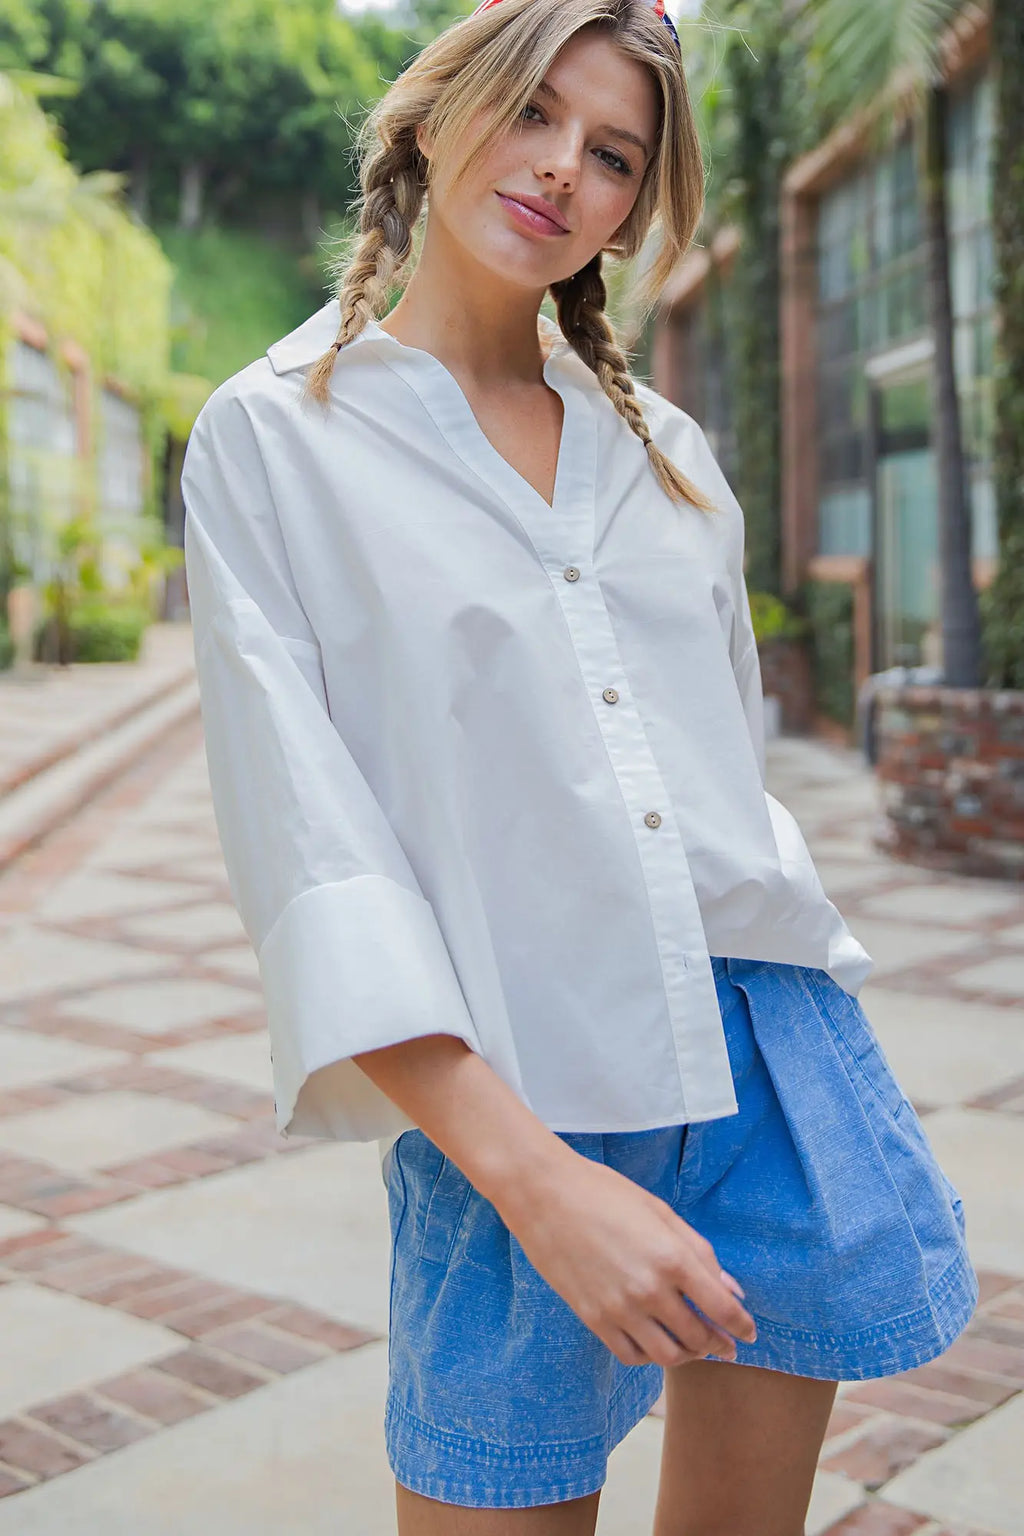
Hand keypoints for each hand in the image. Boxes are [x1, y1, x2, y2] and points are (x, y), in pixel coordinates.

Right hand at [497, 1142, 756, 1367]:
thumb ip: (699, 1252)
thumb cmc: (604, 1192)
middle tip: (725, 1344)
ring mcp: (619, 1308)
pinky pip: (631, 1354)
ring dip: (688, 1356)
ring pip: (667, 1355)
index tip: (749, 1333)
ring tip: (693, 1347)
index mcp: (671, 1257)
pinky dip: (650, 1356)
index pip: (722, 1308)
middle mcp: (649, 1289)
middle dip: (718, 1344)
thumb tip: (731, 1289)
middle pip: (698, 1336)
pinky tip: (656, 1343)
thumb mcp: (660, 1212)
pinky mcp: (593, 1318)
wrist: (544, 1194)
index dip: (741, 1326)